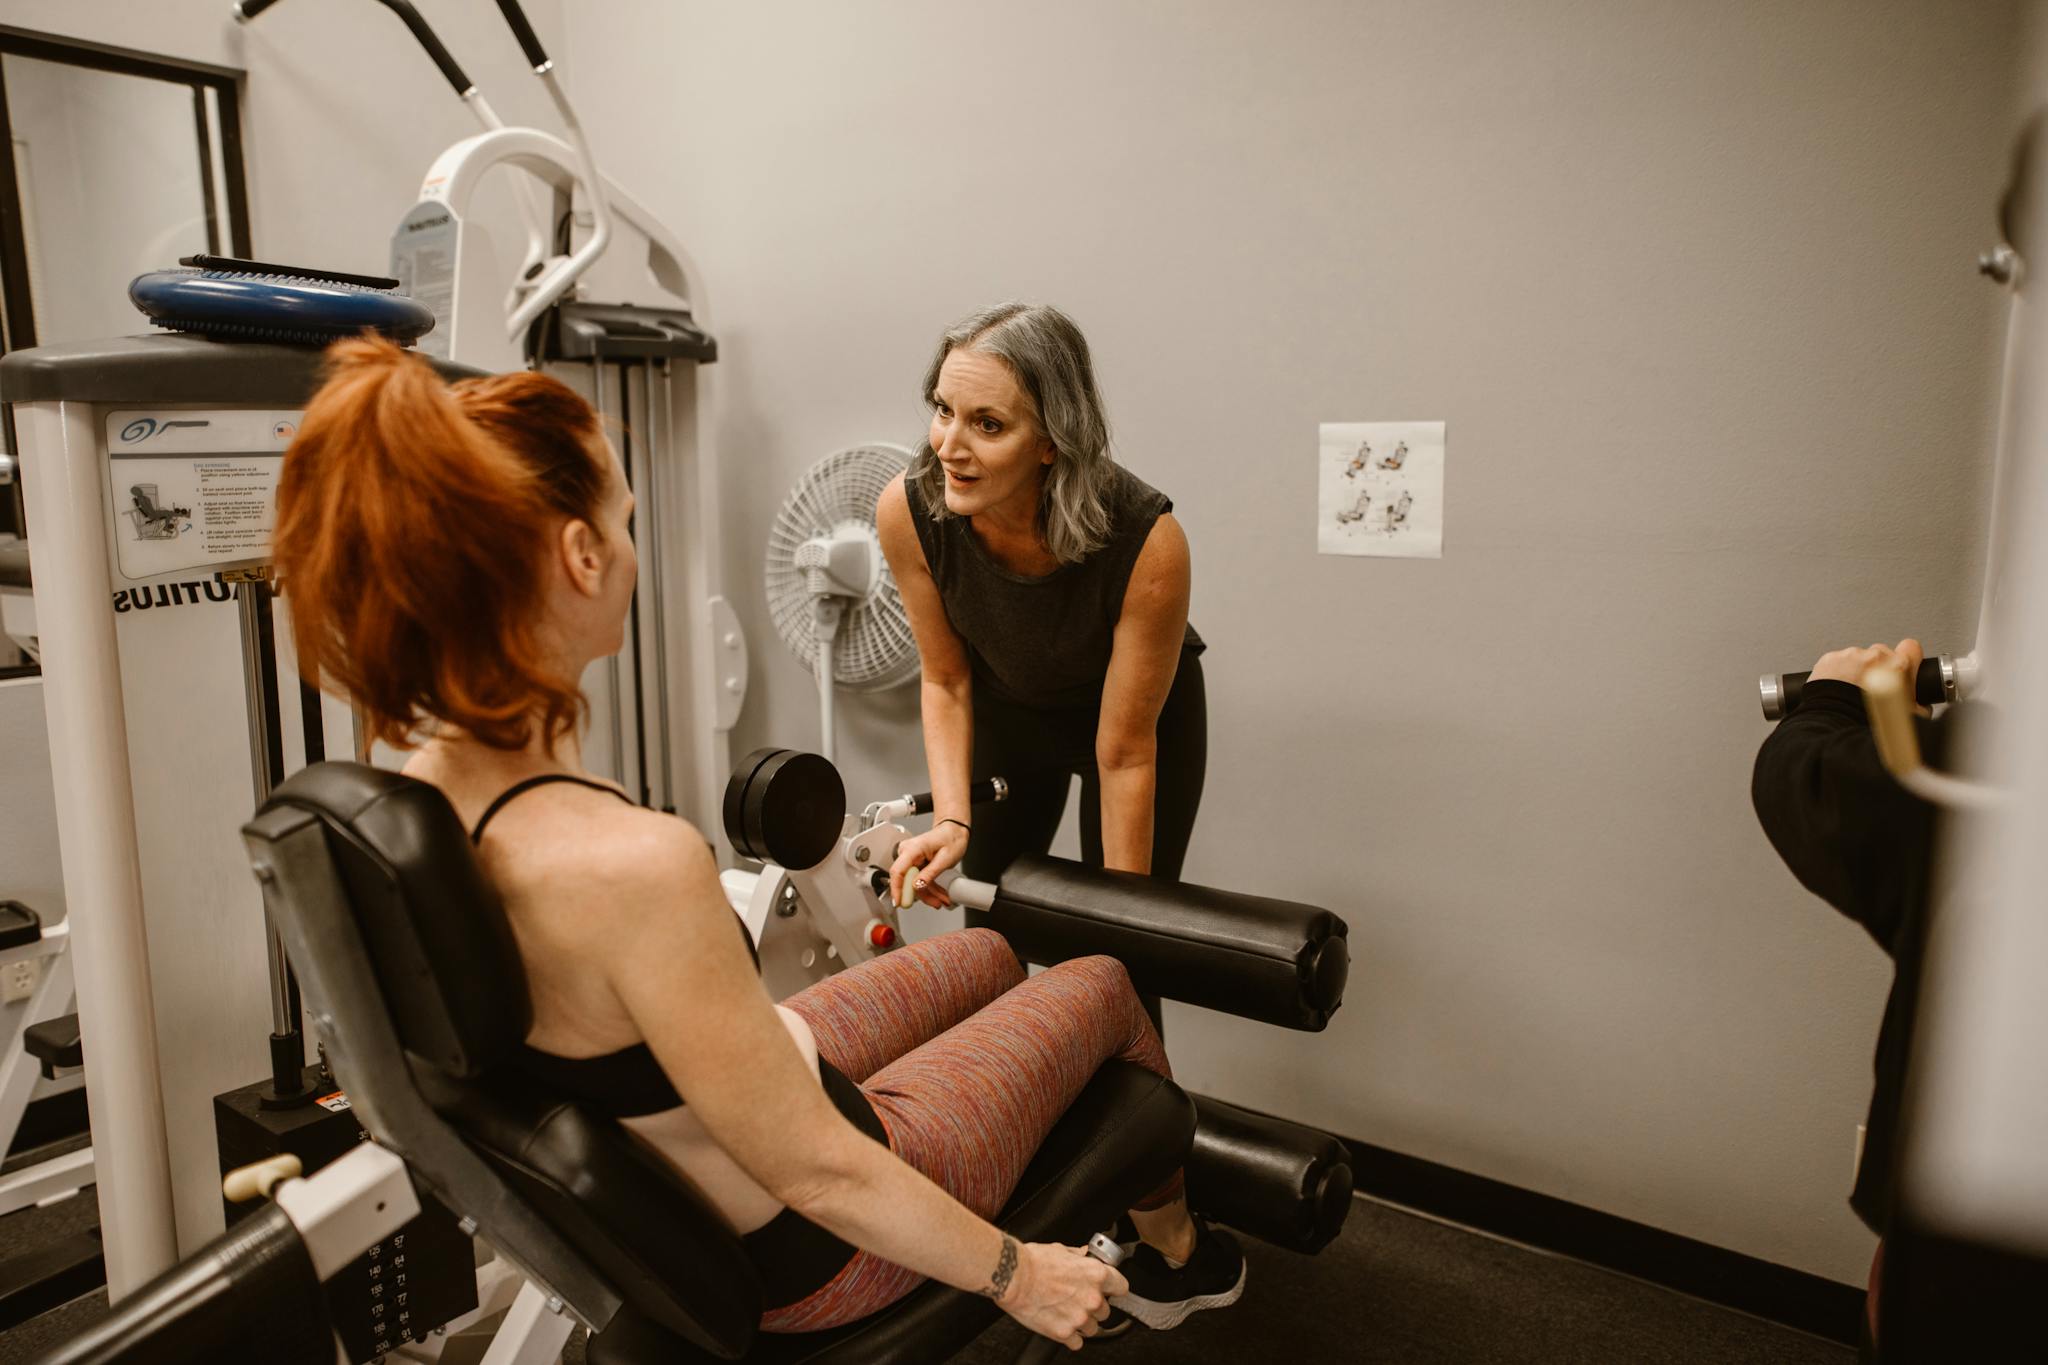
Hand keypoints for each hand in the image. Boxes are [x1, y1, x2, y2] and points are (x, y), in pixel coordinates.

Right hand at [887, 820, 968, 908]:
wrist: (955, 831)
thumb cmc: (951, 838)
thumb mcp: (944, 859)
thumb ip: (930, 874)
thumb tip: (917, 886)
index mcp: (912, 849)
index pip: (898, 871)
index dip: (897, 889)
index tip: (900, 902)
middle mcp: (908, 853)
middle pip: (906, 880)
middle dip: (920, 895)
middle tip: (934, 903)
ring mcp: (911, 859)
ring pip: (914, 883)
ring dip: (928, 894)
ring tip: (941, 900)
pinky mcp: (915, 864)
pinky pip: (919, 880)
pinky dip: (930, 888)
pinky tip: (939, 895)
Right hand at [998, 1242, 1126, 1350]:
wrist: (1012, 1277)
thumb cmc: (1033, 1261)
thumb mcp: (1060, 1249)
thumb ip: (1078, 1256)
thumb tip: (1084, 1256)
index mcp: (1096, 1274)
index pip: (1121, 1287)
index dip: (1113, 1288)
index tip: (1108, 1290)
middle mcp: (1092, 1298)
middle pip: (1105, 1311)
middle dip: (1093, 1307)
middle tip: (1076, 1300)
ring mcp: (1079, 1318)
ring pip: (1092, 1329)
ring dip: (1082, 1323)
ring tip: (1065, 1313)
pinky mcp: (1064, 1333)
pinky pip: (1077, 1343)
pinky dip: (1070, 1337)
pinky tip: (1059, 1325)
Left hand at [1809, 638, 1929, 715]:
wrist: (1837, 724)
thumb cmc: (1869, 721)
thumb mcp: (1909, 716)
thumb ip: (1919, 703)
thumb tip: (1921, 704)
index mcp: (1899, 666)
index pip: (1911, 647)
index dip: (1908, 656)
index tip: (1904, 663)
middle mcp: (1875, 657)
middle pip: (1883, 653)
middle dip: (1880, 667)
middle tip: (1873, 687)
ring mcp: (1851, 656)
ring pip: (1858, 657)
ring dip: (1857, 669)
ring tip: (1852, 690)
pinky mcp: (1830, 658)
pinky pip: (1838, 661)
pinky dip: (1838, 671)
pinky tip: (1838, 687)